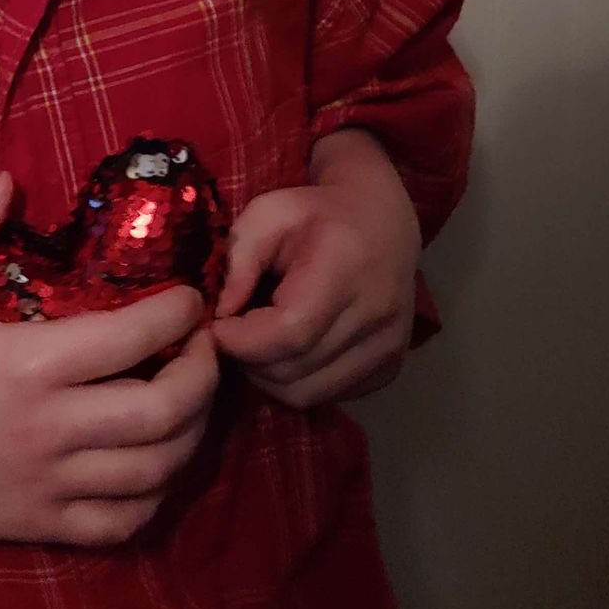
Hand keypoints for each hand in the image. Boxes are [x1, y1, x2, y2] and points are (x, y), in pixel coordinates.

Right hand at [0, 174, 219, 547]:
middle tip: (203, 346)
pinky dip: (156, 491)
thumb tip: (8, 178)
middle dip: (203, 374)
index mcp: (28, 363)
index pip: (133, 337)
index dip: (178, 314)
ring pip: (156, 469)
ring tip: (190, 396)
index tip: (189, 299)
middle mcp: (49, 428)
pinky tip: (155, 458)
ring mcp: (50, 483)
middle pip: (164, 411)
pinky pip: (125, 520)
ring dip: (190, 431)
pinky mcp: (44, 524)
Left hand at [211, 131, 419, 408]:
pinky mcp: (389, 369)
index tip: (218, 324)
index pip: (290, 333)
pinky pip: (328, 396)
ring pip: (308, 394)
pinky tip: (287, 351)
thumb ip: (240, 260)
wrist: (383, 222)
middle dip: (249, 360)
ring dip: (269, 377)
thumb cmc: (317, 213)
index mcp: (345, 271)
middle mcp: (376, 317)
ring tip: (256, 343)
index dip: (243, 340)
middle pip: (295, 371)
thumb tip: (223, 314)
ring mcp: (388, 349)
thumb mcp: (267, 213)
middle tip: (233, 334)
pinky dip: (297, 383)